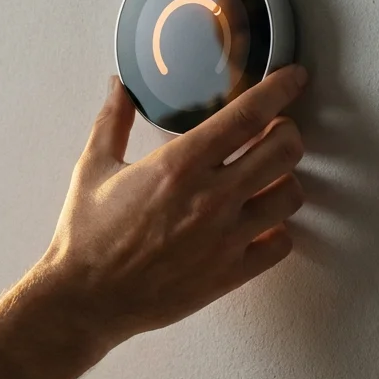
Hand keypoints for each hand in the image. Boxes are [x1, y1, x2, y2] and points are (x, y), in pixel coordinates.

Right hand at [38, 65, 308, 347]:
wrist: (85, 300)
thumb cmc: (85, 236)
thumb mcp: (92, 168)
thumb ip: (113, 121)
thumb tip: (120, 86)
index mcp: (179, 165)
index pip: (248, 114)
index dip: (280, 89)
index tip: (293, 77)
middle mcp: (210, 199)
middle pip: (285, 150)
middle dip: (287, 131)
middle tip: (276, 130)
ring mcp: (225, 238)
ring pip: (291, 195)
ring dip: (285, 179)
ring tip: (267, 177)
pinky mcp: (229, 273)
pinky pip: (281, 244)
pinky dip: (277, 229)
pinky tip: (259, 223)